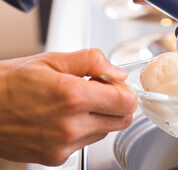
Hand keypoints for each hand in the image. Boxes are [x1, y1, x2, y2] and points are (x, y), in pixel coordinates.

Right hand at [0, 49, 136, 165]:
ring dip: (100, 117)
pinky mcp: (56, 157)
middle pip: (122, 120)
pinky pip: (86, 142)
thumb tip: (118, 73)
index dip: (125, 91)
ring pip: (106, 131)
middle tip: (98, 91)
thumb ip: (92, 61)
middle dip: (117, 104)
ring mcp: (63, 145)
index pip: (126, 102)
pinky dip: (83, 129)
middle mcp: (70, 125)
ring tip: (75, 103)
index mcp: (72, 96)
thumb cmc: (10, 83)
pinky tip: (64, 117)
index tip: (115, 85)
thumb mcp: (52, 59)